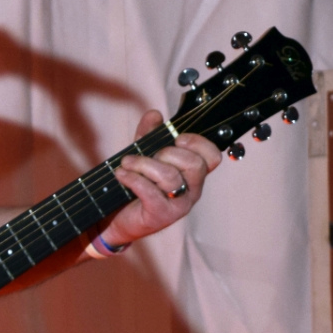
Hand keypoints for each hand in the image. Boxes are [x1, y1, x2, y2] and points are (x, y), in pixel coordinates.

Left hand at [104, 109, 219, 247]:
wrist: (119, 218)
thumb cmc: (137, 186)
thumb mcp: (143, 155)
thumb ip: (149, 134)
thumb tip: (155, 114)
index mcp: (193, 174)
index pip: (213, 157)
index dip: (198, 143)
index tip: (177, 138)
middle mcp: (192, 189)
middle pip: (194, 164)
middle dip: (167, 153)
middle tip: (148, 155)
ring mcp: (179, 204)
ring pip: (170, 176)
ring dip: (143, 164)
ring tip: (125, 163)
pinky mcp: (161, 215)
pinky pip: (152, 192)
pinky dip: (133, 179)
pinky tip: (121, 174)